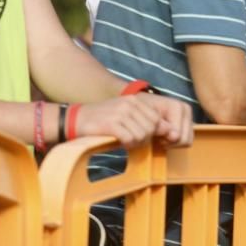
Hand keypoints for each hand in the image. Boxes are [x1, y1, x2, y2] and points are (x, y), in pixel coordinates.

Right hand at [75, 93, 192, 148]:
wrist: (77, 120)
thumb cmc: (105, 121)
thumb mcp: (126, 115)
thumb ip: (146, 120)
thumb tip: (168, 131)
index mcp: (136, 100)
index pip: (158, 119)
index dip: (155, 133)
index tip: (146, 139)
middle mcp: (130, 103)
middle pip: (152, 127)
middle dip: (146, 139)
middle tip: (134, 142)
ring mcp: (120, 112)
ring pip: (142, 134)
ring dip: (136, 143)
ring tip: (127, 142)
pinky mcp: (111, 123)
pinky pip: (130, 138)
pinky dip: (128, 145)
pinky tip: (121, 143)